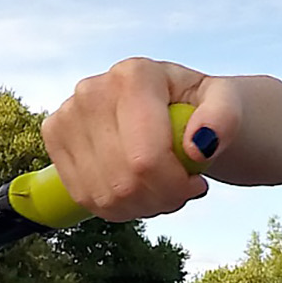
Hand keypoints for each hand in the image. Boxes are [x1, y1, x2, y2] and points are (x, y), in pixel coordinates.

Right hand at [41, 57, 238, 221]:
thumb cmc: (201, 105)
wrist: (173, 106)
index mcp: (136, 75)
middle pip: (125, 181)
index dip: (174, 185)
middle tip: (182, 189)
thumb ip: (225, 118)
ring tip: (162, 187)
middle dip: (162, 198)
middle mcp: (93, 89)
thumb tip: (200, 144)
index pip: (145, 158)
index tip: (197, 183)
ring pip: (104, 195)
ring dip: (142, 205)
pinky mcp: (54, 137)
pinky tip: (137, 189)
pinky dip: (117, 207)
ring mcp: (68, 113)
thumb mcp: (226, 102)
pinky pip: (84, 197)